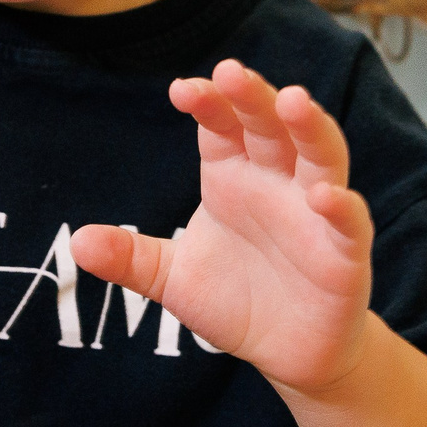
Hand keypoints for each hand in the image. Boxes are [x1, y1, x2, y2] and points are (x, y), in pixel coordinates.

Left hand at [71, 60, 374, 392]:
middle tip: (232, 72)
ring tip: (294, 100)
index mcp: (233, 176)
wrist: (288, 354)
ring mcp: (315, 213)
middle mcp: (277, 182)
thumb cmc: (236, 301)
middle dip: (253, 97)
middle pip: (269, 126)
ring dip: (310, 127)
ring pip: (320, 155)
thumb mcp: (173, 280)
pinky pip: (349, 222)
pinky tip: (325, 195)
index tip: (181, 91)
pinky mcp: (345, 253)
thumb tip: (77, 243)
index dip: (207, 102)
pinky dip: (340, 206)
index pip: (221, 125)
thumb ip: (131, 259)